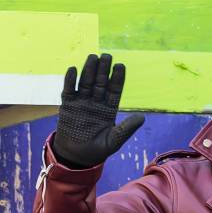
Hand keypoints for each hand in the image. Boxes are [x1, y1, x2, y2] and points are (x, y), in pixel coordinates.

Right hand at [53, 53, 144, 167]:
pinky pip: (69, 90)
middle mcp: (96, 102)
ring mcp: (81, 102)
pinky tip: (73, 69)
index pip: (114, 91)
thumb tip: (142, 117)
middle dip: (103, 69)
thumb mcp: (115, 140)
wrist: (77, 157)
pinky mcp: (68, 106)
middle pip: (100, 82)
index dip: (117, 79)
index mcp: (109, 109)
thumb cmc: (98, 150)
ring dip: (89, 70)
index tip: (121, 66)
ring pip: (86, 82)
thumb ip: (127, 128)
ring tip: (93, 57)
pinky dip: (70, 80)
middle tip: (107, 56)